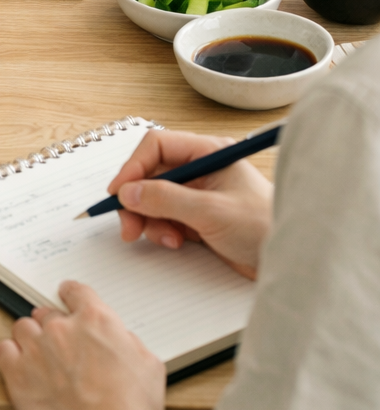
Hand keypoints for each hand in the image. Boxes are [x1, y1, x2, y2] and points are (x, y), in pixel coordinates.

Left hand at [0, 283, 173, 409]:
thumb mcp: (149, 366)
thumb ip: (129, 344)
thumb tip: (120, 342)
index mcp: (96, 320)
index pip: (77, 292)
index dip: (71, 295)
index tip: (67, 297)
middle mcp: (62, 327)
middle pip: (47, 313)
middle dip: (52, 326)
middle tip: (59, 345)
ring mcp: (36, 348)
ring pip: (23, 328)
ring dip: (30, 339)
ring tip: (38, 359)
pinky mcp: (16, 372)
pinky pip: (4, 350)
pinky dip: (11, 356)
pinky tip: (19, 368)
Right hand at [109, 130, 273, 279]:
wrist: (290, 263)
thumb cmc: (264, 227)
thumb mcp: (211, 211)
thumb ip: (166, 199)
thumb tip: (128, 192)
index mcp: (208, 153)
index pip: (157, 146)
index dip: (133, 167)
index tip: (118, 192)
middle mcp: (200, 170)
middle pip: (150, 175)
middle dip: (137, 200)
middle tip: (129, 227)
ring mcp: (198, 195)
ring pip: (154, 199)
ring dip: (150, 219)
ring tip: (165, 239)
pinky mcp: (198, 218)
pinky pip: (165, 218)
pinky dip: (162, 230)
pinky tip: (175, 242)